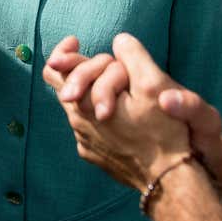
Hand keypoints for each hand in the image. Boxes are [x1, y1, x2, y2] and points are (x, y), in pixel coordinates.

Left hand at [43, 34, 193, 190]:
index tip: (77, 42)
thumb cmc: (162, 132)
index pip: (54, 70)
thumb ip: (132, 56)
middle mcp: (77, 123)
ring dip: (95, 93)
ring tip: (122, 91)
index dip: (63, 52)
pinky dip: (101, 115)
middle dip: (87, 70)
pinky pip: (90, 128)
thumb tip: (119, 40)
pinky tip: (124, 116)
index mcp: (84, 102)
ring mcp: (84, 142)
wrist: (167, 180)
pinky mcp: (95, 156)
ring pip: (80, 107)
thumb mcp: (152, 85)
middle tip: (111, 65)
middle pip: (66, 86)